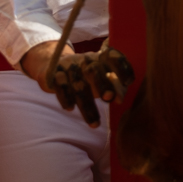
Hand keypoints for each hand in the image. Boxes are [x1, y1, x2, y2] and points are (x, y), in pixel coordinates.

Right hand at [21, 39, 135, 126]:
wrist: (54, 66)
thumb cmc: (87, 77)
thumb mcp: (103, 79)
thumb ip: (115, 87)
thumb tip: (120, 99)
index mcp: (100, 58)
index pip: (112, 56)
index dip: (121, 67)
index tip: (129, 81)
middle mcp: (85, 60)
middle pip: (93, 70)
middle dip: (102, 84)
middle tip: (109, 98)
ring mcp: (69, 67)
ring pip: (78, 85)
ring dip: (87, 105)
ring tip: (95, 124)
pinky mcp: (53, 74)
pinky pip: (60, 86)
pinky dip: (65, 97)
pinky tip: (70, 108)